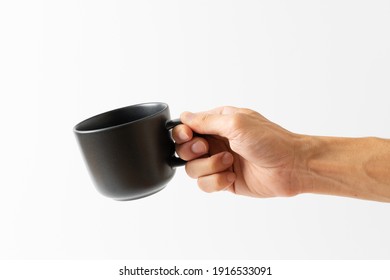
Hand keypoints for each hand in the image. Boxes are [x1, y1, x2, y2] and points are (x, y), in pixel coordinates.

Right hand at [172, 106, 304, 197]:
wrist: (291, 167)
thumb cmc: (270, 141)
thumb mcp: (236, 123)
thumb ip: (206, 121)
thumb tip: (184, 116)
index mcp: (218, 123)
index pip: (187, 126)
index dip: (182, 133)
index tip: (188, 136)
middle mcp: (216, 142)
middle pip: (184, 149)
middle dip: (192, 151)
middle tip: (206, 149)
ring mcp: (219, 162)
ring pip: (192, 169)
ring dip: (208, 167)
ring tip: (229, 162)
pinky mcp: (224, 180)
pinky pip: (205, 184)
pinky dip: (216, 182)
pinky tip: (232, 176)